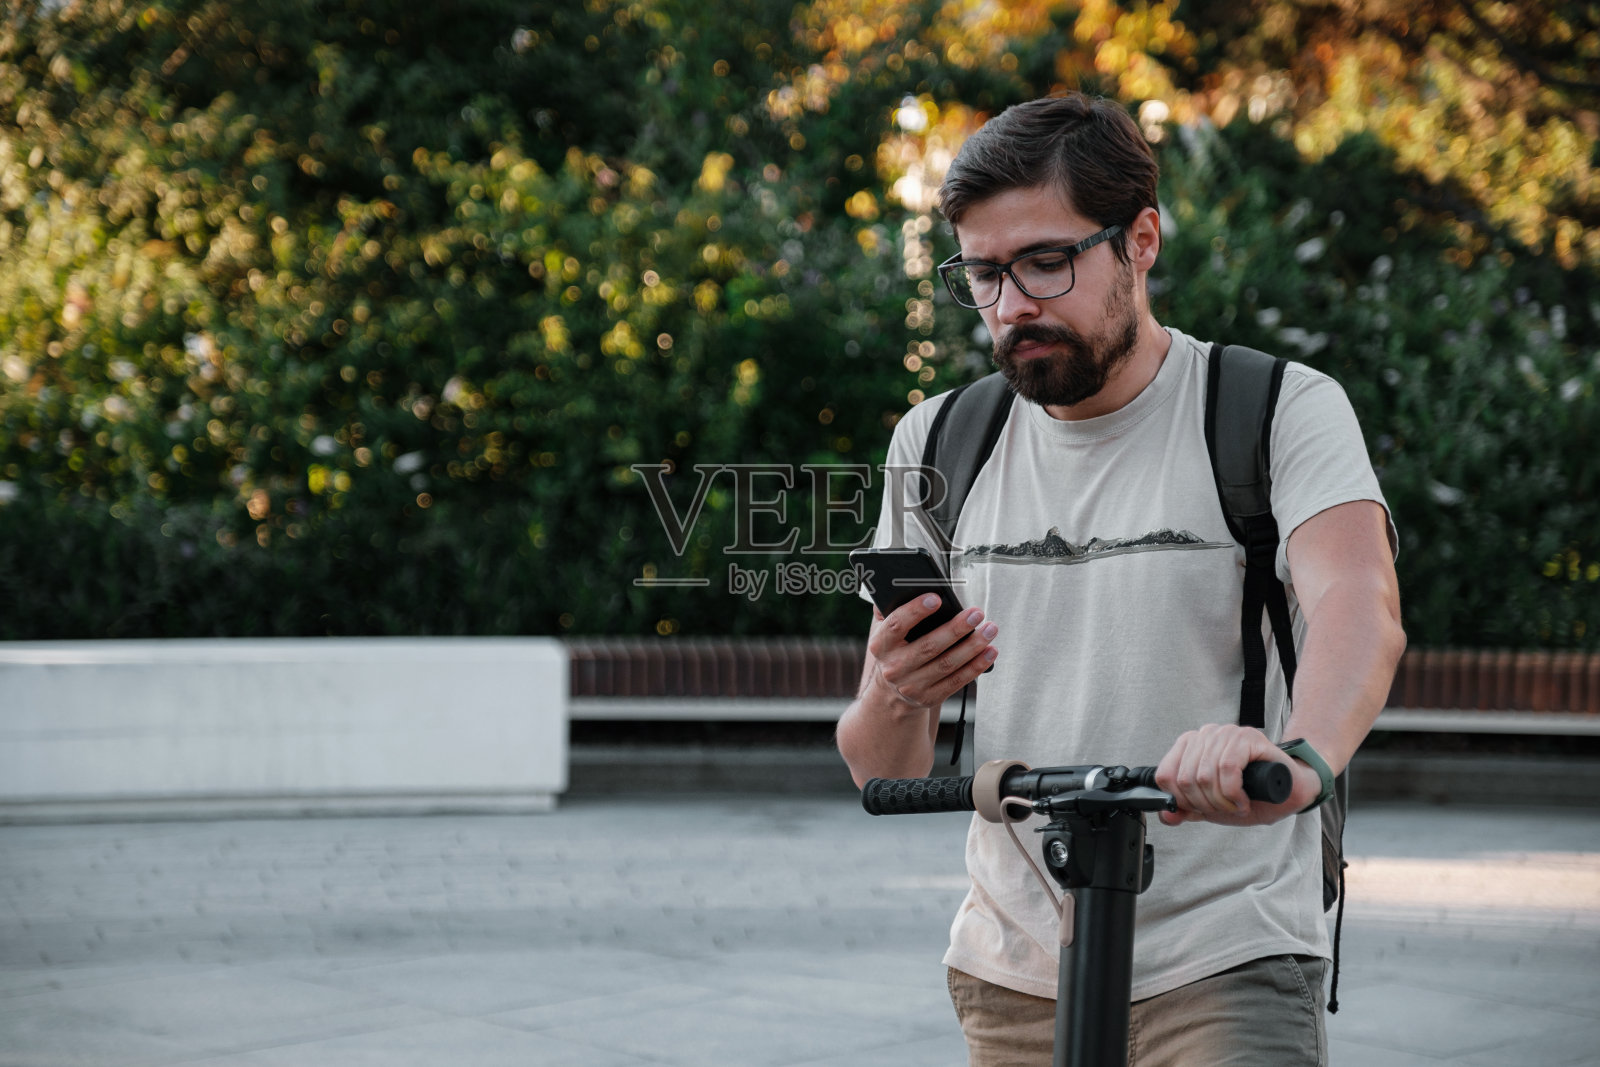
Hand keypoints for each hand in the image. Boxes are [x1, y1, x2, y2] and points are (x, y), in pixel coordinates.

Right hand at [867, 595, 998, 711]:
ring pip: (947, 664)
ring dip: (972, 646)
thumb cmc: (895, 651)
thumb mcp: (884, 632)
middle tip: (976, 613)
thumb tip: (906, 584)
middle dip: (956, 628)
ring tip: (990, 629)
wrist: (891, 694)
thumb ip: (890, 609)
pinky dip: (976, 666)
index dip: (915, 611)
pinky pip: (957, 680)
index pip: (896, 625)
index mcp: (881, 645)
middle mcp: (894, 667)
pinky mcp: (929, 698)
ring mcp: (912, 686)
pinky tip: (989, 651)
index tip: (937, 598)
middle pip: (929, 646)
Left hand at [1154, 724, 1319, 826]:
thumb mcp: (1211, 807)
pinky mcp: (1247, 737)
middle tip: (1225, 810)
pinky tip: (1242, 800)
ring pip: (1205, 775)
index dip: (1181, 800)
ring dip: (1222, 801)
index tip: (1201, 809)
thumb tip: (1166, 815)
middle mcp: (1205, 735)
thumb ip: (1186, 809)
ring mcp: (1226, 733)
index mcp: (1189, 747)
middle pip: (1186, 778)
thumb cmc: (1250, 794)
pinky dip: (1233, 792)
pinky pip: (1228, 768)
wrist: (1288, 790)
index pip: (1165, 775)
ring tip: (1236, 805)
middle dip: (1205, 804)